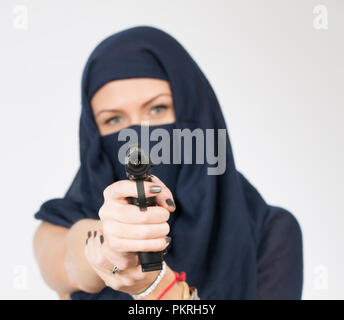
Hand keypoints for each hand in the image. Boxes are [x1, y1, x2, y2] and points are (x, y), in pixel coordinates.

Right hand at [84, 175, 176, 296]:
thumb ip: (161, 193)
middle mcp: (107, 211)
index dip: (140, 188)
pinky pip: (141, 246)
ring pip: (142, 232)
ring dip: (160, 230)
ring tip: (164, 229)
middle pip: (139, 214)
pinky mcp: (115, 246)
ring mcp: (109, 229)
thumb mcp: (150, 195)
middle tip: (165, 216)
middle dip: (159, 215)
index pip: (121, 188)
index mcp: (112, 194)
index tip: (155, 190)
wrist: (129, 234)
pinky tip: (161, 241)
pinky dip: (156, 243)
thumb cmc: (141, 209)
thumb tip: (168, 205)